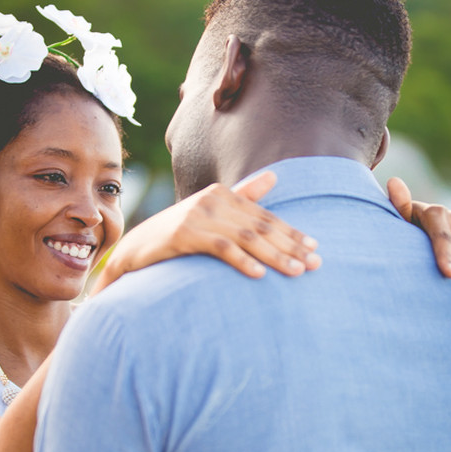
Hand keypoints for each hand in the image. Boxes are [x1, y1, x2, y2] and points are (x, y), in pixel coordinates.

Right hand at [89, 171, 319, 294]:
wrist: (135, 252)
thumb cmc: (177, 235)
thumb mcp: (211, 213)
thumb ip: (243, 196)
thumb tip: (274, 177)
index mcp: (222, 194)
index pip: (264, 216)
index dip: (291, 232)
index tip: (315, 248)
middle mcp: (212, 200)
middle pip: (260, 226)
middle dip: (291, 246)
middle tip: (315, 264)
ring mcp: (197, 216)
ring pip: (246, 238)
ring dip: (274, 256)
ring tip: (297, 271)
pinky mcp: (184, 234)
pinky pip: (220, 248)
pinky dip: (242, 261)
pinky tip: (259, 275)